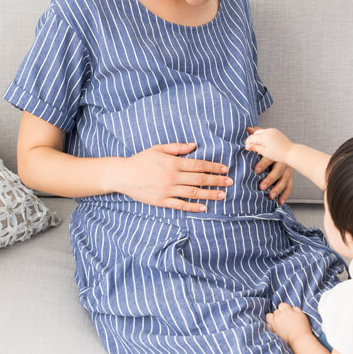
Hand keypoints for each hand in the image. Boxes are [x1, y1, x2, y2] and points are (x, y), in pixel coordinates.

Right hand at [116, 142, 232, 211]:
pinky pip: (180, 205)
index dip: (213, 167)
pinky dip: (193, 207)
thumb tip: (194, 145)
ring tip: (222, 196)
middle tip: (230, 182)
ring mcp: (167, 190)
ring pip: (193, 193)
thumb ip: (177, 147)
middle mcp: (172, 176)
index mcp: (173, 162)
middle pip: (199, 179)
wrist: (122, 175)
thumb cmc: (141, 160)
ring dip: (210, 194)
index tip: (224, 169)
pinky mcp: (161, 201)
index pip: (198, 165)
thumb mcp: (158, 149)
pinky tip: (204, 207)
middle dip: (216, 181)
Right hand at [245, 127, 292, 162]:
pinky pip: (266, 131)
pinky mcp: (276, 131)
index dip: (248, 142)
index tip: (246, 147)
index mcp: (264, 137)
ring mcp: (272, 130)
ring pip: (261, 131)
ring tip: (256, 143)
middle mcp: (268, 131)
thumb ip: (255, 148)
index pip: (252, 138)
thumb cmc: (278, 154)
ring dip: (257, 136)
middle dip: (252, 138)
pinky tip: (262, 141)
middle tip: (250, 145)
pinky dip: (263, 135)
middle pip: (255, 133)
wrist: (290, 152)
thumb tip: (246, 146)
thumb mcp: (265, 152)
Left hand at [246, 127, 293, 203]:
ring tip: (270, 197)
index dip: (263, 164)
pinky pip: (289, 187)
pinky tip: (280, 202)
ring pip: (284, 180)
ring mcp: (288, 171)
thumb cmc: (272, 147)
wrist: (289, 150)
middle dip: (269, 179)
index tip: (255, 171)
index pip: (269, 158)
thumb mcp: (265, 140)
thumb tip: (247, 128)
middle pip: (277, 171)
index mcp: (275, 153)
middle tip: (261, 187)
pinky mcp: (290, 178)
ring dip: (277, 189)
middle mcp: (283, 162)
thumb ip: (256, 135)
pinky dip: (285, 195)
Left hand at [266, 302, 312, 346]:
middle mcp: (278, 316)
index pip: (282, 305)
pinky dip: (270, 325)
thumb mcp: (301, 314)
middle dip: (280, 313)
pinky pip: (268, 325)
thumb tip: (291, 309)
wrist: (299, 339)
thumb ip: (295, 309)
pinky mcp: (273, 331)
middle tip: (285, 319)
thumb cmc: (302, 326)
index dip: (285, 309)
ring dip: (272, 318)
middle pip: (276, 311)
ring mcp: (274, 324)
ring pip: (268, 316)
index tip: (289, 313)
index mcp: (285, 311)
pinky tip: (275, 326)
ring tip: (277, 321)